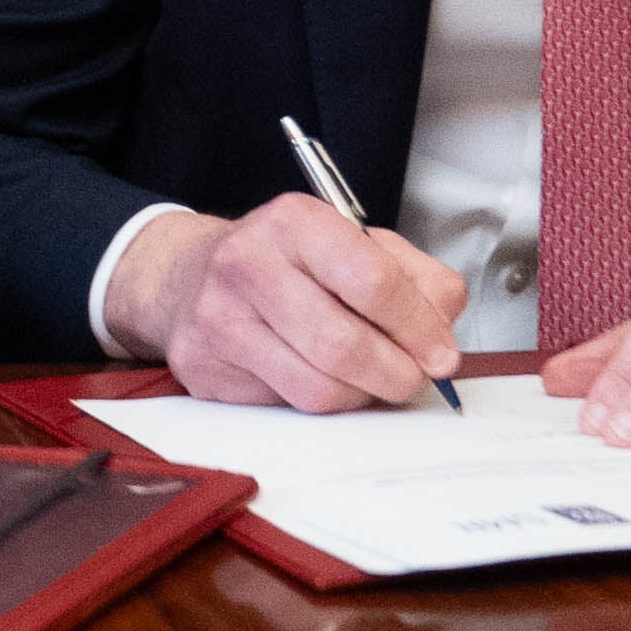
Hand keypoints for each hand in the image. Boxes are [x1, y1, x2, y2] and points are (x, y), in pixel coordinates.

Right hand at [103, 197, 469, 409]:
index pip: (372, 280)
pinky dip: (318, 404)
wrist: (188, 277)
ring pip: (318, 389)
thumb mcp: (354, 245)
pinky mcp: (204, 368)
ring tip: (366, 378)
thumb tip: (442, 335)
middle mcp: (247, 263)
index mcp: (294, 222)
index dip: (418, 326)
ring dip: (360, 395)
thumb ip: (415, 279)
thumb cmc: (285, 263)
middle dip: (396, 374)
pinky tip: (318, 377)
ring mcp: (219, 318)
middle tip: (412, 377)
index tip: (442, 353)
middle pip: (344, 345)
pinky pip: (286, 407)